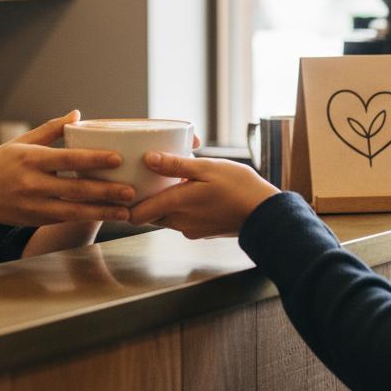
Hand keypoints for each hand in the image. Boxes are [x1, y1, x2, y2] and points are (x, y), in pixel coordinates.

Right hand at [0, 111, 134, 226]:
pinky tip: (107, 215)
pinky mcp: (37, 219)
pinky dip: (90, 217)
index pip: (68, 158)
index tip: (117, 159)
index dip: (93, 159)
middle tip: (131, 190)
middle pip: (76, 188)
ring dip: (103, 211)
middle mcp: (33, 184)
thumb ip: (50, 130)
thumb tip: (77, 114)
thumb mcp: (21, 142)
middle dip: (106, 191)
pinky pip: (68, 218)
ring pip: (75, 210)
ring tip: (127, 212)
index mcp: (31, 159)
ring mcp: (35, 205)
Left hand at [127, 152, 279, 238]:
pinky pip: (182, 220)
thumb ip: (175, 165)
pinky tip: (190, 191)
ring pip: (166, 217)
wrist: (266, 214)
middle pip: (149, 215)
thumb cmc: (239, 188)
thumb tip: (148, 159)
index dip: (126, 203)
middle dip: (144, 199)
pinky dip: (180, 208)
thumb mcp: (207, 168)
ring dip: (164, 202)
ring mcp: (191, 230)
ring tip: (170, 180)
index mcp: (177, 205)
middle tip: (145, 177)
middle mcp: (180, 222)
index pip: (137, 214)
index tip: (124, 187)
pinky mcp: (202, 231)